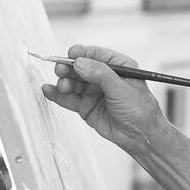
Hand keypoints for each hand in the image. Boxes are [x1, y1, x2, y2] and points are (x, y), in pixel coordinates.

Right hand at [40, 44, 163, 154]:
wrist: (141, 136)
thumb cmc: (140, 111)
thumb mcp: (122, 88)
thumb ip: (100, 74)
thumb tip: (80, 63)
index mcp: (118, 67)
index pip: (96, 54)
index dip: (82, 53)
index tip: (71, 54)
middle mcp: (104, 77)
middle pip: (80, 67)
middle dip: (68, 68)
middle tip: (61, 70)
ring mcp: (94, 91)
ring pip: (73, 82)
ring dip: (64, 82)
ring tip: (62, 86)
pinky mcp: (86, 106)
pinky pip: (69, 98)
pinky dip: (57, 94)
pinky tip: (48, 90)